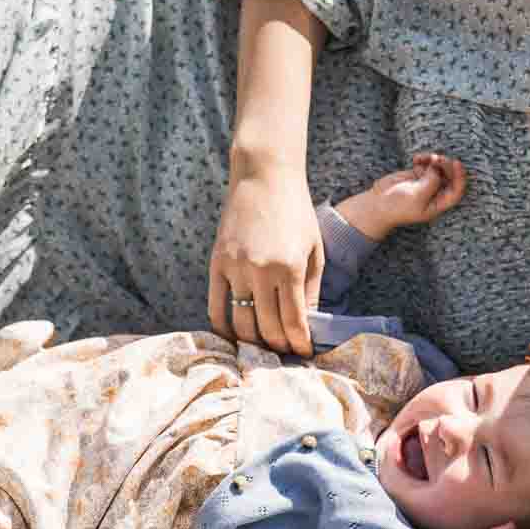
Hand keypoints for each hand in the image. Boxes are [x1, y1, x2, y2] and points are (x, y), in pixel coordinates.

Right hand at [209, 162, 324, 355]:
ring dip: (254, 342)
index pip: (294, 322)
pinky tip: (234, 336)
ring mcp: (235, 268)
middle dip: (279, 347)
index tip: (304, 353)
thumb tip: (307, 325)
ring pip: (241, 323)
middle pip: (267, 328)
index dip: (299, 344)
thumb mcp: (314, 249)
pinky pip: (215, 306)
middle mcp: (261, 271)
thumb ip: (312, 289)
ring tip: (264, 346)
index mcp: (290, 268)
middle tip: (286, 352)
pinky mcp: (217, 263)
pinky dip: (223, 328)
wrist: (263, 175)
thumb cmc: (295, 211)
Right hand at [336, 153, 467, 240]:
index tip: (457, 163)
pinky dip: (423, 159)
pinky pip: (426, 164)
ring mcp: (426, 184)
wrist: (377, 204)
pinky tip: (415, 158)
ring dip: (434, 160)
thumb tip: (437, 168)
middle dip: (445, 165)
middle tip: (437, 158)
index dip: (460, 177)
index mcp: (438, 204)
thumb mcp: (417, 196)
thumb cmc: (397, 206)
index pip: (456, 191)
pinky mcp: (416, 175)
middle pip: (449, 177)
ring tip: (424, 158)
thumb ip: (432, 182)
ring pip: (438, 168)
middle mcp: (434, 194)